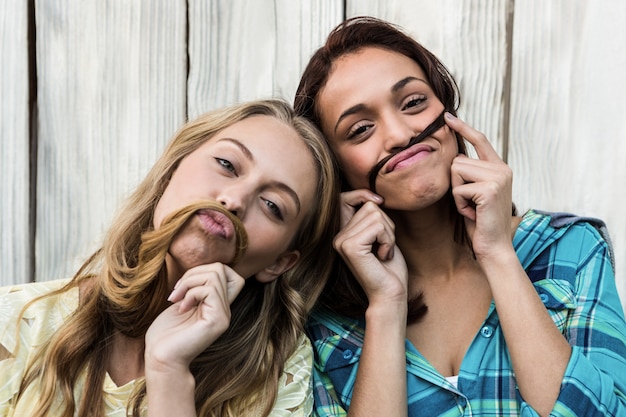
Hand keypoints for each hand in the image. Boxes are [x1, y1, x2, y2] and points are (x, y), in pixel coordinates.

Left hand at [145, 263, 244, 372]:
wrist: (161, 359)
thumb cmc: (166, 334)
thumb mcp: (182, 303)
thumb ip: (196, 288)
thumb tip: (202, 268)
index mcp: (218, 306)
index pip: (230, 273)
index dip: (207, 269)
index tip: (186, 285)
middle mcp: (225, 310)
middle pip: (221, 268)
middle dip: (194, 272)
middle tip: (177, 292)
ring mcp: (224, 315)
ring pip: (215, 275)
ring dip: (189, 281)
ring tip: (176, 299)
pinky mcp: (218, 320)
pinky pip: (209, 289)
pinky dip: (190, 293)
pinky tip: (181, 308)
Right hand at [334, 190, 407, 305]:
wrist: (390, 294)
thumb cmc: (389, 268)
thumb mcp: (381, 236)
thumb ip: (373, 217)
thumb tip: (374, 197)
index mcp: (342, 233)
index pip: (345, 198)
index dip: (363, 194)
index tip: (380, 201)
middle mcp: (337, 236)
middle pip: (369, 206)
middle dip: (386, 224)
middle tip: (384, 246)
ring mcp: (341, 241)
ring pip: (375, 214)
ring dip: (389, 234)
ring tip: (383, 252)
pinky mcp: (350, 247)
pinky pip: (378, 226)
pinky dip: (388, 240)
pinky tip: (382, 256)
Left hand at [446, 112, 513, 257]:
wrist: (494, 247)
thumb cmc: (480, 222)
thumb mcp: (474, 193)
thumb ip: (470, 174)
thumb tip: (453, 155)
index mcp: (499, 168)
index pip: (480, 140)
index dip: (463, 128)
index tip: (447, 116)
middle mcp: (502, 169)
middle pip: (457, 160)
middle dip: (455, 184)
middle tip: (470, 203)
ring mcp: (498, 178)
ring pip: (455, 172)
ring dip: (457, 194)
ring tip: (472, 207)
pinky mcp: (489, 189)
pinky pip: (457, 189)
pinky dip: (459, 204)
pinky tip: (473, 214)